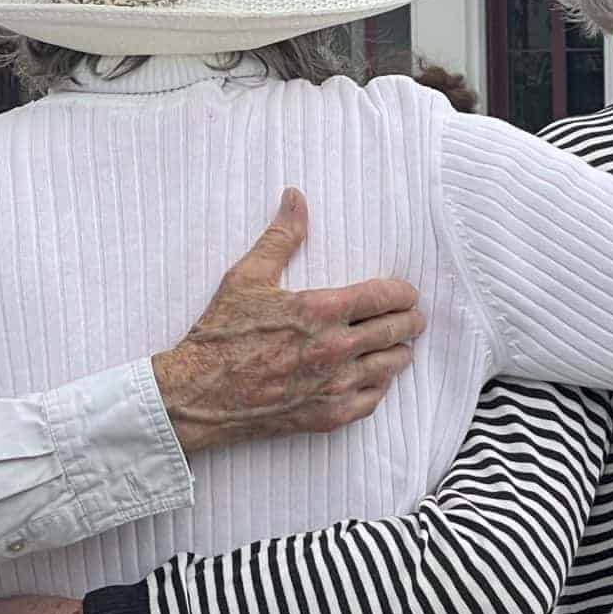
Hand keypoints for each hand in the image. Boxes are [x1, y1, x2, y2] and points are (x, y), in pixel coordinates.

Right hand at [151, 190, 427, 455]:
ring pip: (390, 366)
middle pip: (396, 331)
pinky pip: (372, 400)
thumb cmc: (221, 335)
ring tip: (399, 346)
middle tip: (413, 317)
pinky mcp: (327, 416)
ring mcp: (333, 385)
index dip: (403, 293)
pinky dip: (379, 386)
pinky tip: (376, 378)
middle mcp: (335, 348)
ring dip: (399, 352)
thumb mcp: (247, 277)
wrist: (199, 395)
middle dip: (410, 321)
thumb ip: (280, 237)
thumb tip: (295, 197)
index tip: (407, 293)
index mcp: (320, 310)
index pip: (385, 297)